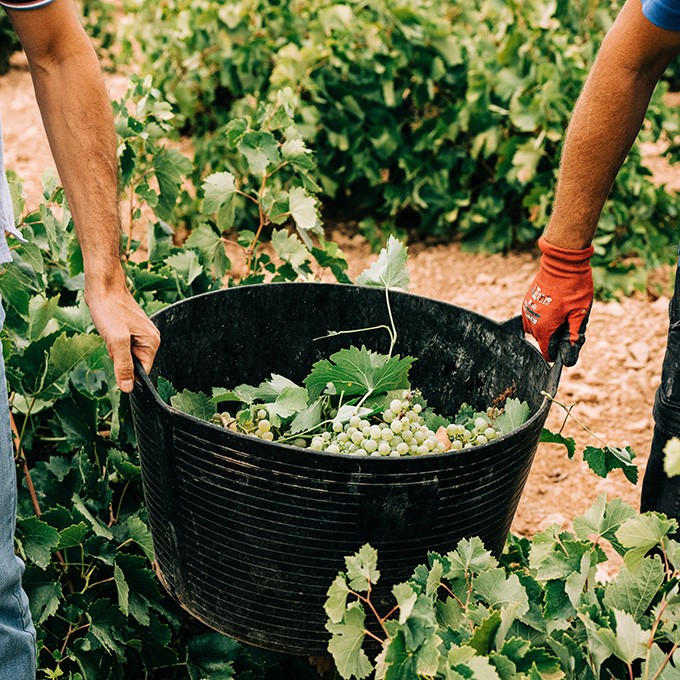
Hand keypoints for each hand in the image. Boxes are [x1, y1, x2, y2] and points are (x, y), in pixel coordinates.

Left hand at [85, 284, 160, 392]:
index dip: (126, 370)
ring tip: (110, 332)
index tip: (116, 356)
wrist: (103, 287)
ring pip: (125, 353)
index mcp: (152, 342)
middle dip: (119, 357)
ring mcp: (140, 332)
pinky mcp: (129, 328)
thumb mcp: (116, 341)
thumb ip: (124, 365)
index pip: (143, 371)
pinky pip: (121, 344)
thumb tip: (128, 388)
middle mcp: (150, 338)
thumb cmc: (110, 310)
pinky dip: (112, 340)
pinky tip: (108, 328)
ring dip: (114, 348)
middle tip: (112, 340)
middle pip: (133, 362)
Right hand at [522, 236, 593, 366]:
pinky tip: (555, 304)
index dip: (560, 351)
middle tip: (570, 320)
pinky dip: (543, 316)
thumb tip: (568, 359)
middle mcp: (530, 323)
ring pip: (537, 330)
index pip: (547, 353)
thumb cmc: (573, 288)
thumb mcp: (579, 315)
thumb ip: (572, 337)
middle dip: (555, 336)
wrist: (561, 263)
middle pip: (542, 341)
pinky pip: (533, 318)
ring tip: (562, 311)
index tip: (569, 341)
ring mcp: (527, 311)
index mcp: (543, 328)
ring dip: (548, 326)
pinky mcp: (526, 302)